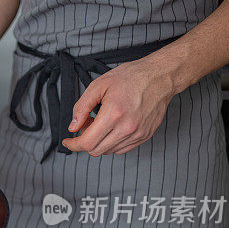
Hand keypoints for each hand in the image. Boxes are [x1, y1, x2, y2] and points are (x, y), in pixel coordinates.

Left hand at [62, 58, 176, 155]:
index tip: (67, 141)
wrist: (160, 76)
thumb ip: (81, 108)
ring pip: (108, 151)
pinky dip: (111, 143)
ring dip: (98, 141)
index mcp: (113, 114)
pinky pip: (121, 149)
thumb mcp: (98, 85)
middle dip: (85, 141)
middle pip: (96, 150)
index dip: (73, 144)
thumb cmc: (131, 77)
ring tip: (101, 122)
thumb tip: (73, 127)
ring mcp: (137, 134)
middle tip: (86, 124)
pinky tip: (112, 127)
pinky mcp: (145, 136)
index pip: (87, 143)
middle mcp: (127, 128)